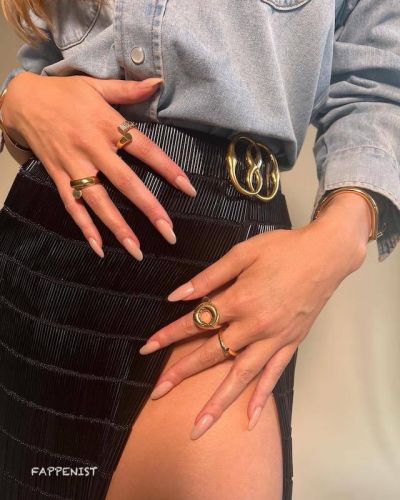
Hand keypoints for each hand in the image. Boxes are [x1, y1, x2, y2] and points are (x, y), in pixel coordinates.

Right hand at [2, 72, 196, 258]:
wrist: (22, 100)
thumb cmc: (64, 93)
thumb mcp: (96, 86)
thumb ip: (128, 90)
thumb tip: (158, 82)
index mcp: (107, 125)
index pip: (146, 150)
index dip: (169, 169)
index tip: (189, 190)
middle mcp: (92, 148)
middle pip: (126, 182)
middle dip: (149, 208)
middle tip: (169, 232)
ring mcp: (74, 165)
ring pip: (98, 201)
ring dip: (118, 228)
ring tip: (137, 251)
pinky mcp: (58, 176)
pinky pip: (72, 205)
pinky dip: (84, 227)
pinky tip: (99, 247)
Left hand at [139, 195, 368, 439]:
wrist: (326, 254)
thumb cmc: (283, 249)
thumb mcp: (242, 253)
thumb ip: (209, 277)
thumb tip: (178, 295)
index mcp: (240, 299)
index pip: (196, 322)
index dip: (169, 335)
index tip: (148, 349)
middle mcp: (255, 325)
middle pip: (211, 353)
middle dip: (181, 372)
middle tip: (158, 393)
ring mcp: (274, 338)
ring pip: (241, 375)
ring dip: (218, 401)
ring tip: (199, 425)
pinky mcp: (290, 343)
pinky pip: (274, 375)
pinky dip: (262, 397)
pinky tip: (250, 418)